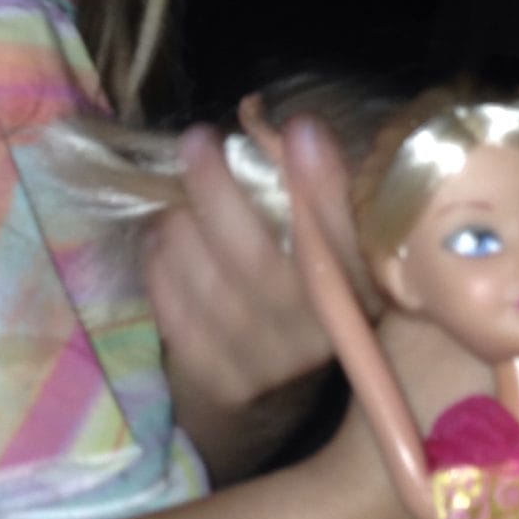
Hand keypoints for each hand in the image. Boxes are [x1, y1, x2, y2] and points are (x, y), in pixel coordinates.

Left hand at [143, 112, 365, 483]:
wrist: (275, 391)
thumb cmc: (297, 287)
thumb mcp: (319, 246)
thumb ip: (310, 196)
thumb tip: (291, 129)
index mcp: (359, 292)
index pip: (345, 238)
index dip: (325, 185)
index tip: (302, 127)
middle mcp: (319, 335)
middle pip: (256, 260)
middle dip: (218, 192)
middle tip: (197, 140)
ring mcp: (267, 364)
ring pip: (207, 283)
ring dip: (179, 228)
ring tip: (173, 201)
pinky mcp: (220, 380)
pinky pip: (175, 311)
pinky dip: (160, 264)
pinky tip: (162, 239)